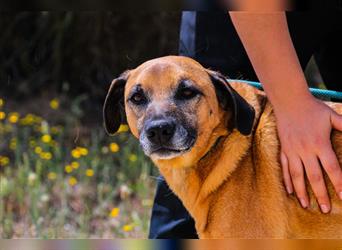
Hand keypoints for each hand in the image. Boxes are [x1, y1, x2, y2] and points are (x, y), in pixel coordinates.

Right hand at [275, 96, 341, 212]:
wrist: (289, 102)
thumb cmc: (313, 109)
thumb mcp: (333, 116)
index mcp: (319, 144)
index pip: (332, 168)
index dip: (339, 184)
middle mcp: (305, 150)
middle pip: (313, 177)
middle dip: (320, 194)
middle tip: (324, 209)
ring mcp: (292, 151)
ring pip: (296, 175)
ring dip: (301, 191)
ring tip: (305, 205)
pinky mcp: (284, 149)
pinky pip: (284, 167)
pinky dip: (287, 180)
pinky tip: (290, 191)